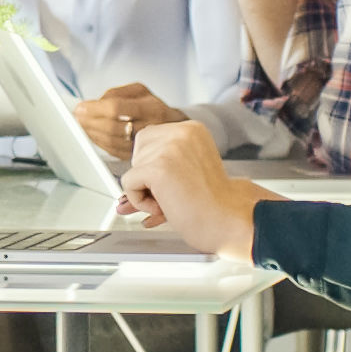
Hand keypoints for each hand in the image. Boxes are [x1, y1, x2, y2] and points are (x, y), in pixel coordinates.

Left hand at [76, 82, 188, 158]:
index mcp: (152, 108)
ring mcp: (147, 145)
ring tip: (81, 125)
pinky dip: (99, 143)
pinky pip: (115, 152)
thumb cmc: (153, 107)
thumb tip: (95, 104)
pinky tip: (91, 135)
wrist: (175, 127)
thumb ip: (116, 93)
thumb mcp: (139, 91)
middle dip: (90, 122)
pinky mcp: (140, 156)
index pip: (118, 108)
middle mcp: (151, 128)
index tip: (80, 107)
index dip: (95, 109)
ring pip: (112, 142)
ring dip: (92, 134)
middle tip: (77, 117)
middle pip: (113, 127)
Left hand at [113, 122, 264, 261]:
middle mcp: (181, 132)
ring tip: (175, 200)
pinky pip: (128, 184)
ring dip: (146, 192)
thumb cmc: (212, 205)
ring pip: (132, 169)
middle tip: (174, 194)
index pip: (149, 139)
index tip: (173, 182)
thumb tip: (122, 198)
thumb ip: (157, 172)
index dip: (153, 165)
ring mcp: (170, 148)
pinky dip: (139, 202)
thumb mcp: (185, 173)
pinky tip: (164, 207)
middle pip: (137, 151)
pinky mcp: (158, 167)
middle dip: (147, 177)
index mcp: (191, 129)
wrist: (228, 221)